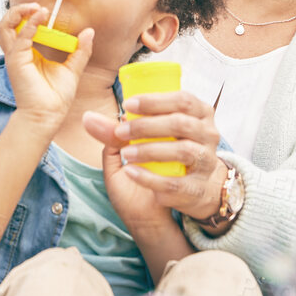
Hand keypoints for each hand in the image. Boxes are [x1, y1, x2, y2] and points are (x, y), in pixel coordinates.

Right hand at [0, 4, 95, 129]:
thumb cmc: (56, 97)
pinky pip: (20, 37)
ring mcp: (15, 56)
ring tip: (35, 8)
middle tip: (38, 6)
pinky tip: (41, 16)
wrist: (49, 115)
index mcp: (28, 53)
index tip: (48, 10)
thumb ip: (80, 50)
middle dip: (19, 10)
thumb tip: (89, 32)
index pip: (21, 27)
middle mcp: (18, 53)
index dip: (30, 16)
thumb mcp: (73, 68)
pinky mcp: (16, 61)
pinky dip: (30, 24)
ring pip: (4, 27)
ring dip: (17, 13)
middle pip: (7, 24)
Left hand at [80, 93, 226, 221]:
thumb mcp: (141, 142)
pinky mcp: (198, 190)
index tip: (128, 105)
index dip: (155, 101)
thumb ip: (117, 131)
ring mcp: (206, 163)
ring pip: (184, 151)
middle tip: (121, 131)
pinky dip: (151, 178)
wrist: (188, 196)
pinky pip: (176, 183)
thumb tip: (88, 118)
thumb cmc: (163, 160)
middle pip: (181, 124)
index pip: (182, 100)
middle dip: (148, 126)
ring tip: (126, 154)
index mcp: (198, 115)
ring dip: (150, 150)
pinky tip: (132, 173)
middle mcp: (208, 136)